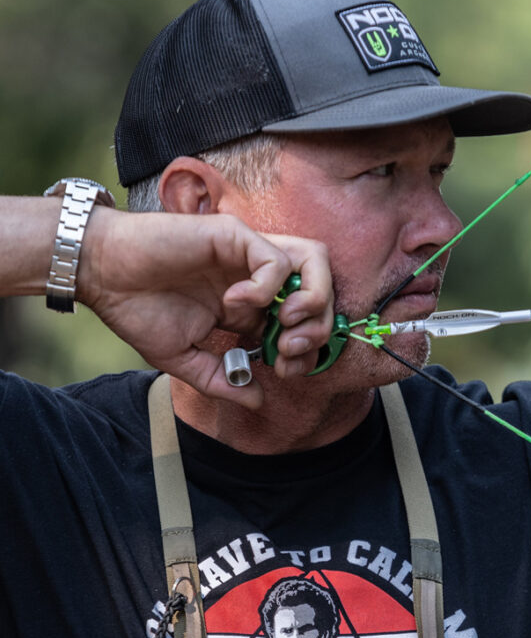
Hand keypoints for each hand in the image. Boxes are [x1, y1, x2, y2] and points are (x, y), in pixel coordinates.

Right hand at [78, 208, 332, 407]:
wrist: (101, 276)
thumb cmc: (137, 310)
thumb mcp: (184, 358)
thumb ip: (223, 379)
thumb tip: (259, 401)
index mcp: (251, 306)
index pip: (303, 321)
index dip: (307, 348)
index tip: (285, 369)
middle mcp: (257, 277)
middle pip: (321, 289)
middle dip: (319, 326)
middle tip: (289, 349)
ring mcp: (248, 254)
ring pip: (314, 261)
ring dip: (312, 298)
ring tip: (282, 323)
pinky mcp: (235, 236)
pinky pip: (276, 260)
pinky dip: (268, 287)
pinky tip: (234, 303)